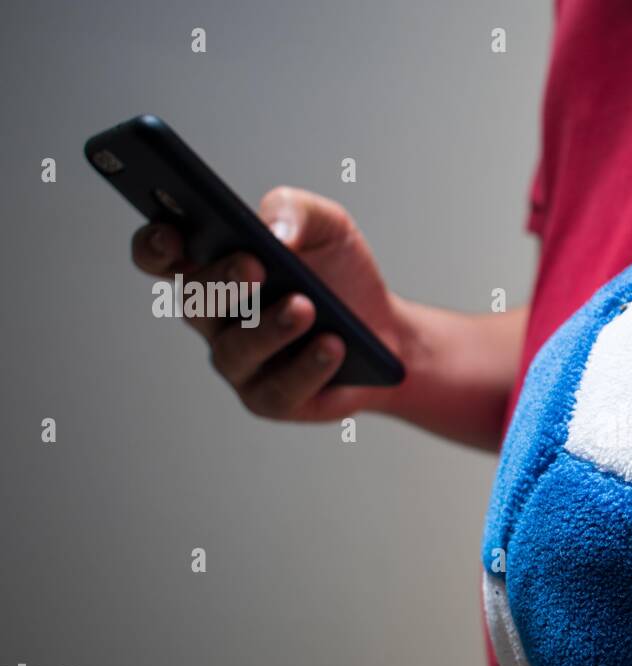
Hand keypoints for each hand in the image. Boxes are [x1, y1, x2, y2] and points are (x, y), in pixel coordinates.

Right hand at [131, 186, 410, 421]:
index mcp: (213, 265)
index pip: (161, 255)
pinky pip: (280, 388)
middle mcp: (215, 318)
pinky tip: (333, 346)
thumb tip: (276, 231)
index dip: (155, 244)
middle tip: (254, 265)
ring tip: (305, 308)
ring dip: (269, 327)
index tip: (172, 232)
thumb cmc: (340, 273)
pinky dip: (309, 366)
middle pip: (197, 301)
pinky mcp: (270, 399)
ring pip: (237, 348)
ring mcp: (239, 362)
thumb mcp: (329, 226)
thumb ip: (295, 211)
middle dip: (223, 281)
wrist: (386, 330)